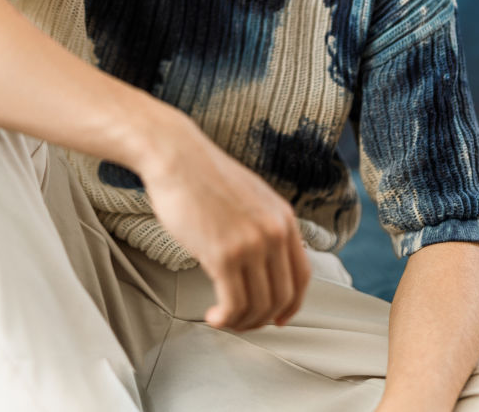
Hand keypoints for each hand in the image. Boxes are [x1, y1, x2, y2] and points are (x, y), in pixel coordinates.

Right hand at [141, 118, 310, 330]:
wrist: (176, 155)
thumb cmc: (203, 174)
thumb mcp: (250, 196)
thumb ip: (263, 224)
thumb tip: (262, 260)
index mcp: (284, 217)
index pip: (302, 275)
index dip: (291, 304)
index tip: (277, 317)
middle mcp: (274, 232)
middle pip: (282, 297)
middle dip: (262, 318)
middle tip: (242, 322)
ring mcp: (251, 244)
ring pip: (258, 306)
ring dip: (241, 322)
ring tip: (223, 318)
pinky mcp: (224, 255)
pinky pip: (233, 304)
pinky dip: (225, 319)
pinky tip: (212, 316)